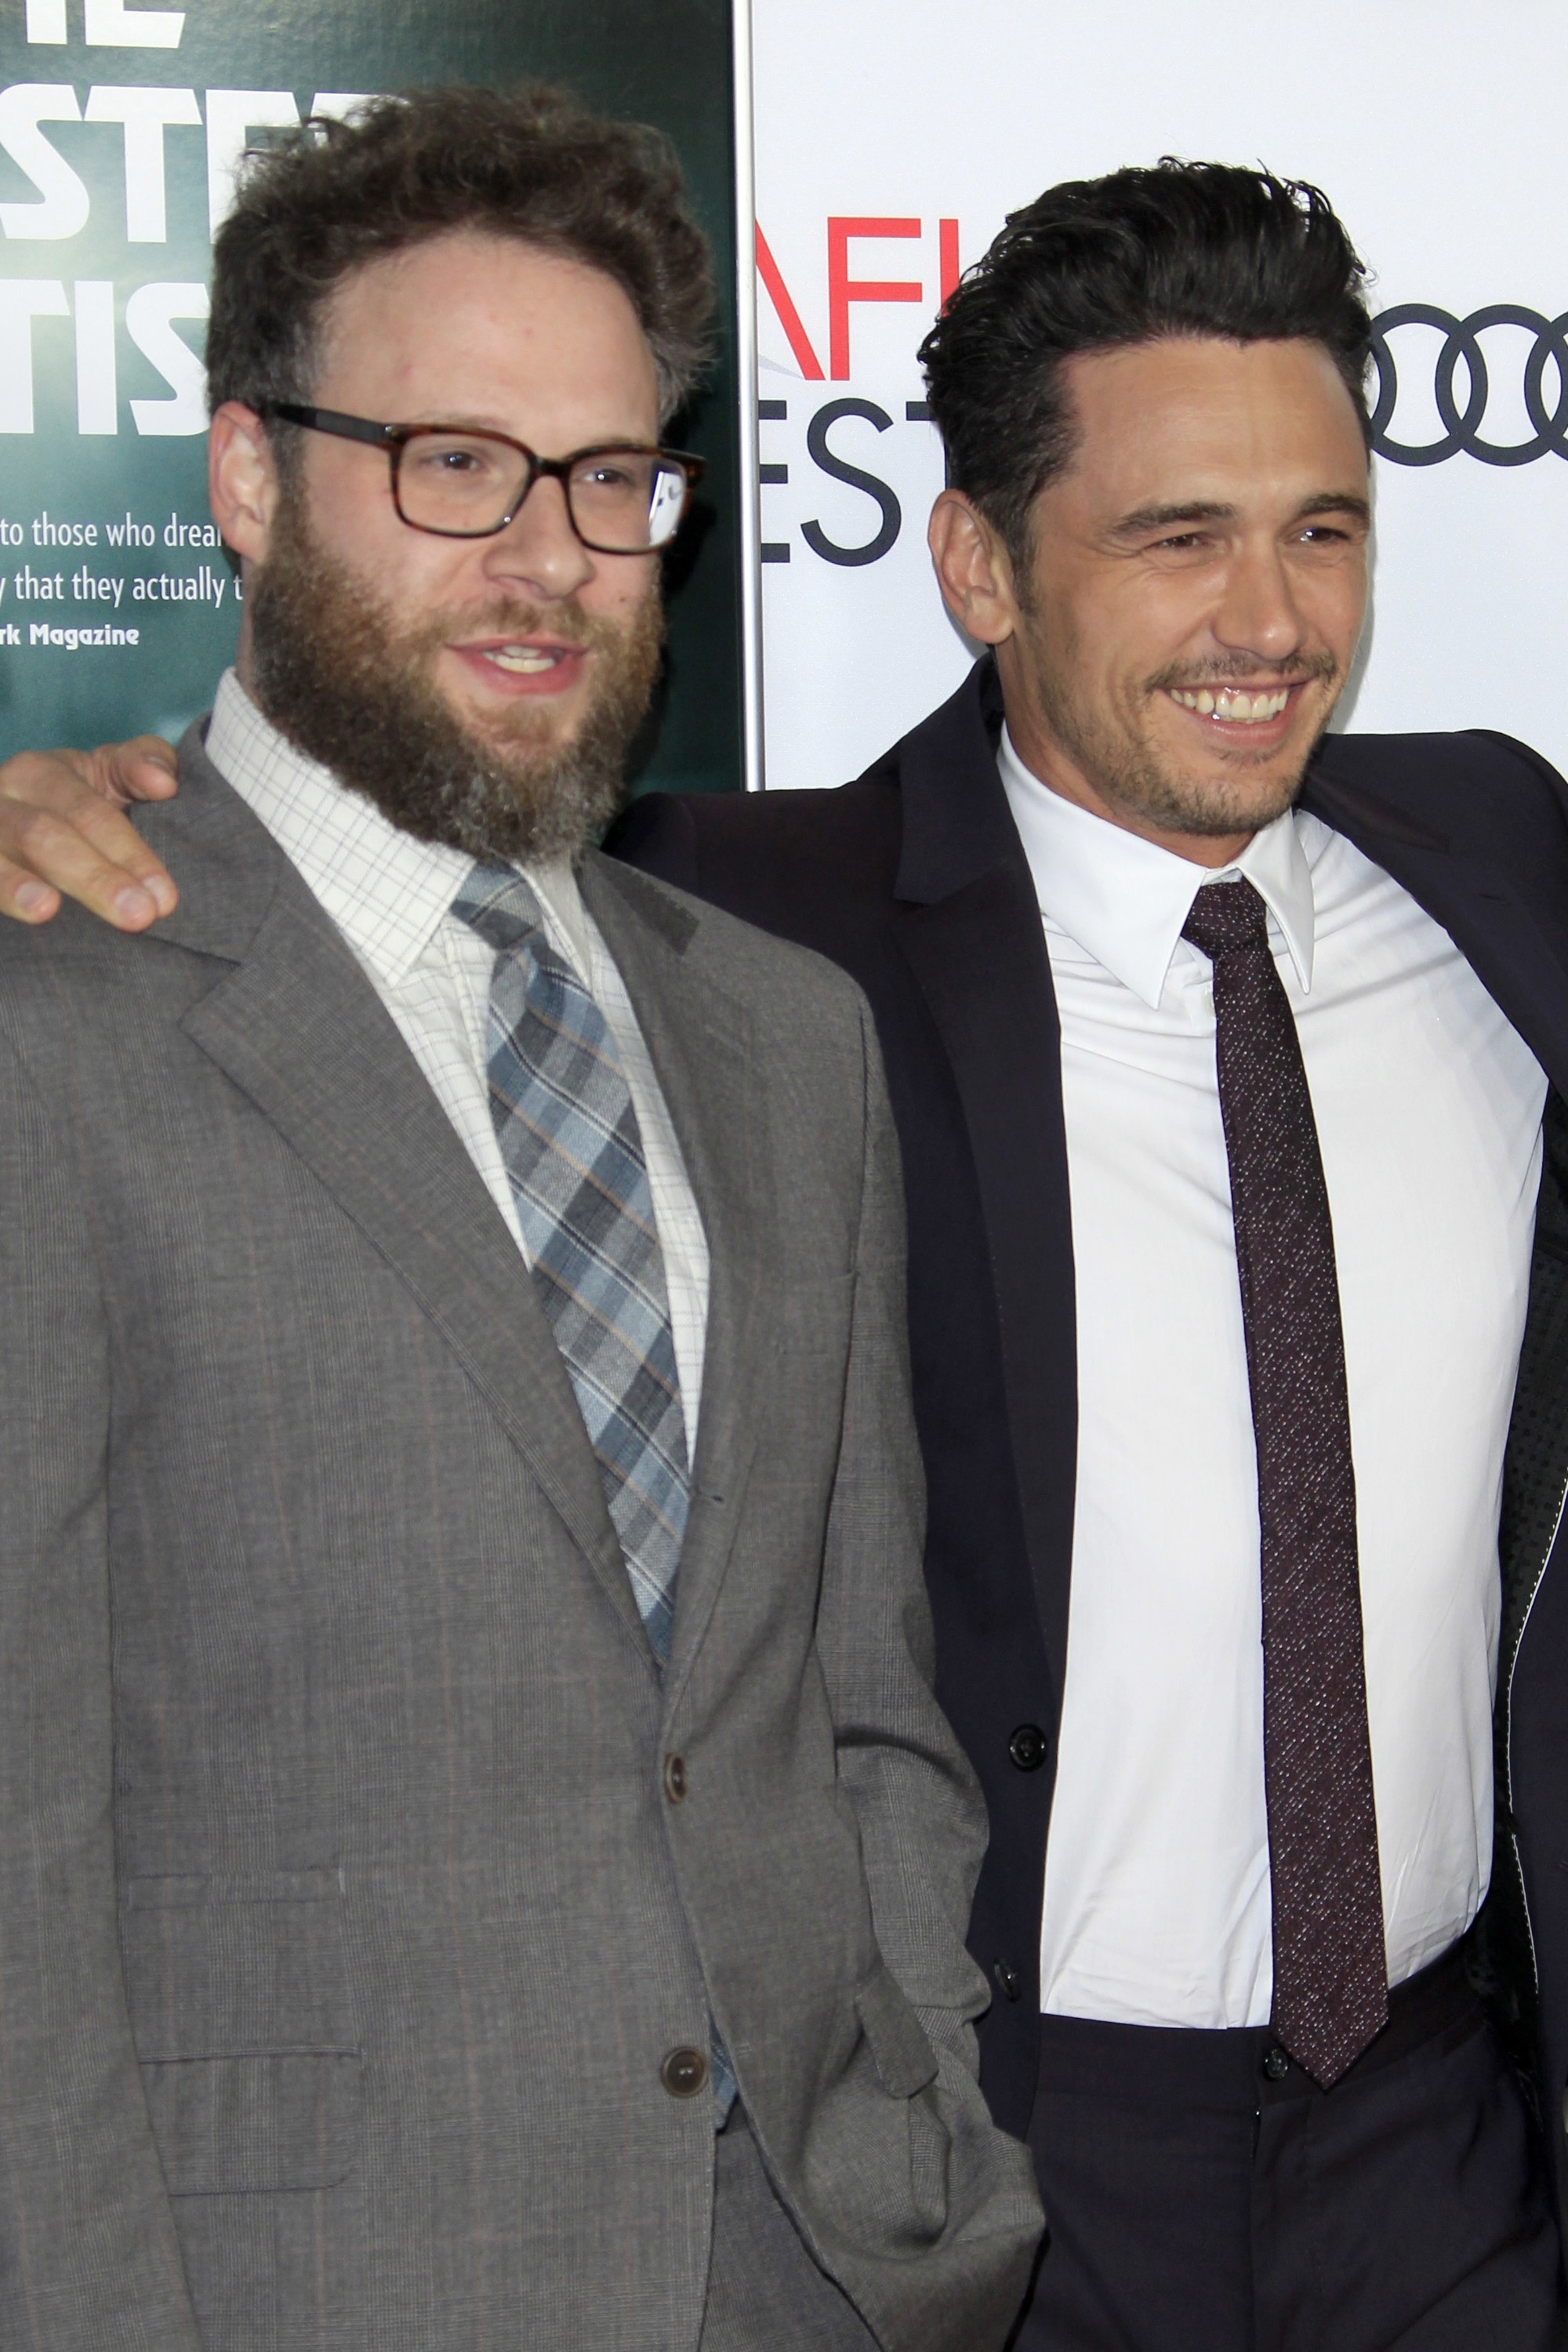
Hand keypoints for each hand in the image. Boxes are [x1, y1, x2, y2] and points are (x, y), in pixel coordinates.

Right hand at [0, 737, 179, 926]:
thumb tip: (163, 782)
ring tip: (46, 910)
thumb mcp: (107, 773)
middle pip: (43, 835)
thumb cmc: (76, 801)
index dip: (128, 853)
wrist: (19, 816)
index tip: (164, 896)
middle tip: (138, 914)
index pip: (89, 812)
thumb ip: (137, 767)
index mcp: (40, 772)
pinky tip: (20, 915)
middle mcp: (2, 799)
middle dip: (93, 877)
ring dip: (19, 887)